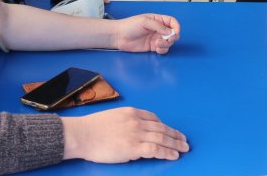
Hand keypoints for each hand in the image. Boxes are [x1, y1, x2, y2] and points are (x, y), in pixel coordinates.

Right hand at [61, 108, 188, 162]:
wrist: (82, 134)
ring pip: (162, 138)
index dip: (165, 125)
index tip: (170, 130)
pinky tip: (174, 155)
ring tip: (184, 148)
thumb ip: (125, 121)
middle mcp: (136, 121)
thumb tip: (133, 131)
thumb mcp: (112, 117)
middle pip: (162, 128)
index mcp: (131, 112)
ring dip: (175, 144)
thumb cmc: (91, 128)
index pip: (153, 118)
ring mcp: (136, 134)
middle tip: (184, 140)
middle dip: (175, 135)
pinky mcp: (134, 147)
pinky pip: (156, 150)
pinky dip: (167, 152)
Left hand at [114, 14, 179, 53]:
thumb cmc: (129, 25)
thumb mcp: (144, 21)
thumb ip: (158, 26)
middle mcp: (158, 29)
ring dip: (166, 44)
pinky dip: (162, 50)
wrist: (119, 36)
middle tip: (167, 39)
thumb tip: (170, 32)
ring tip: (157, 44)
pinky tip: (157, 49)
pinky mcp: (152, 47)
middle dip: (172, 37)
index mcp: (157, 20)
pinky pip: (162, 49)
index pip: (171, 22)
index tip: (176, 32)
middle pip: (172, 33)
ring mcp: (155, 38)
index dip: (176, 26)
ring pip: (168, 42)